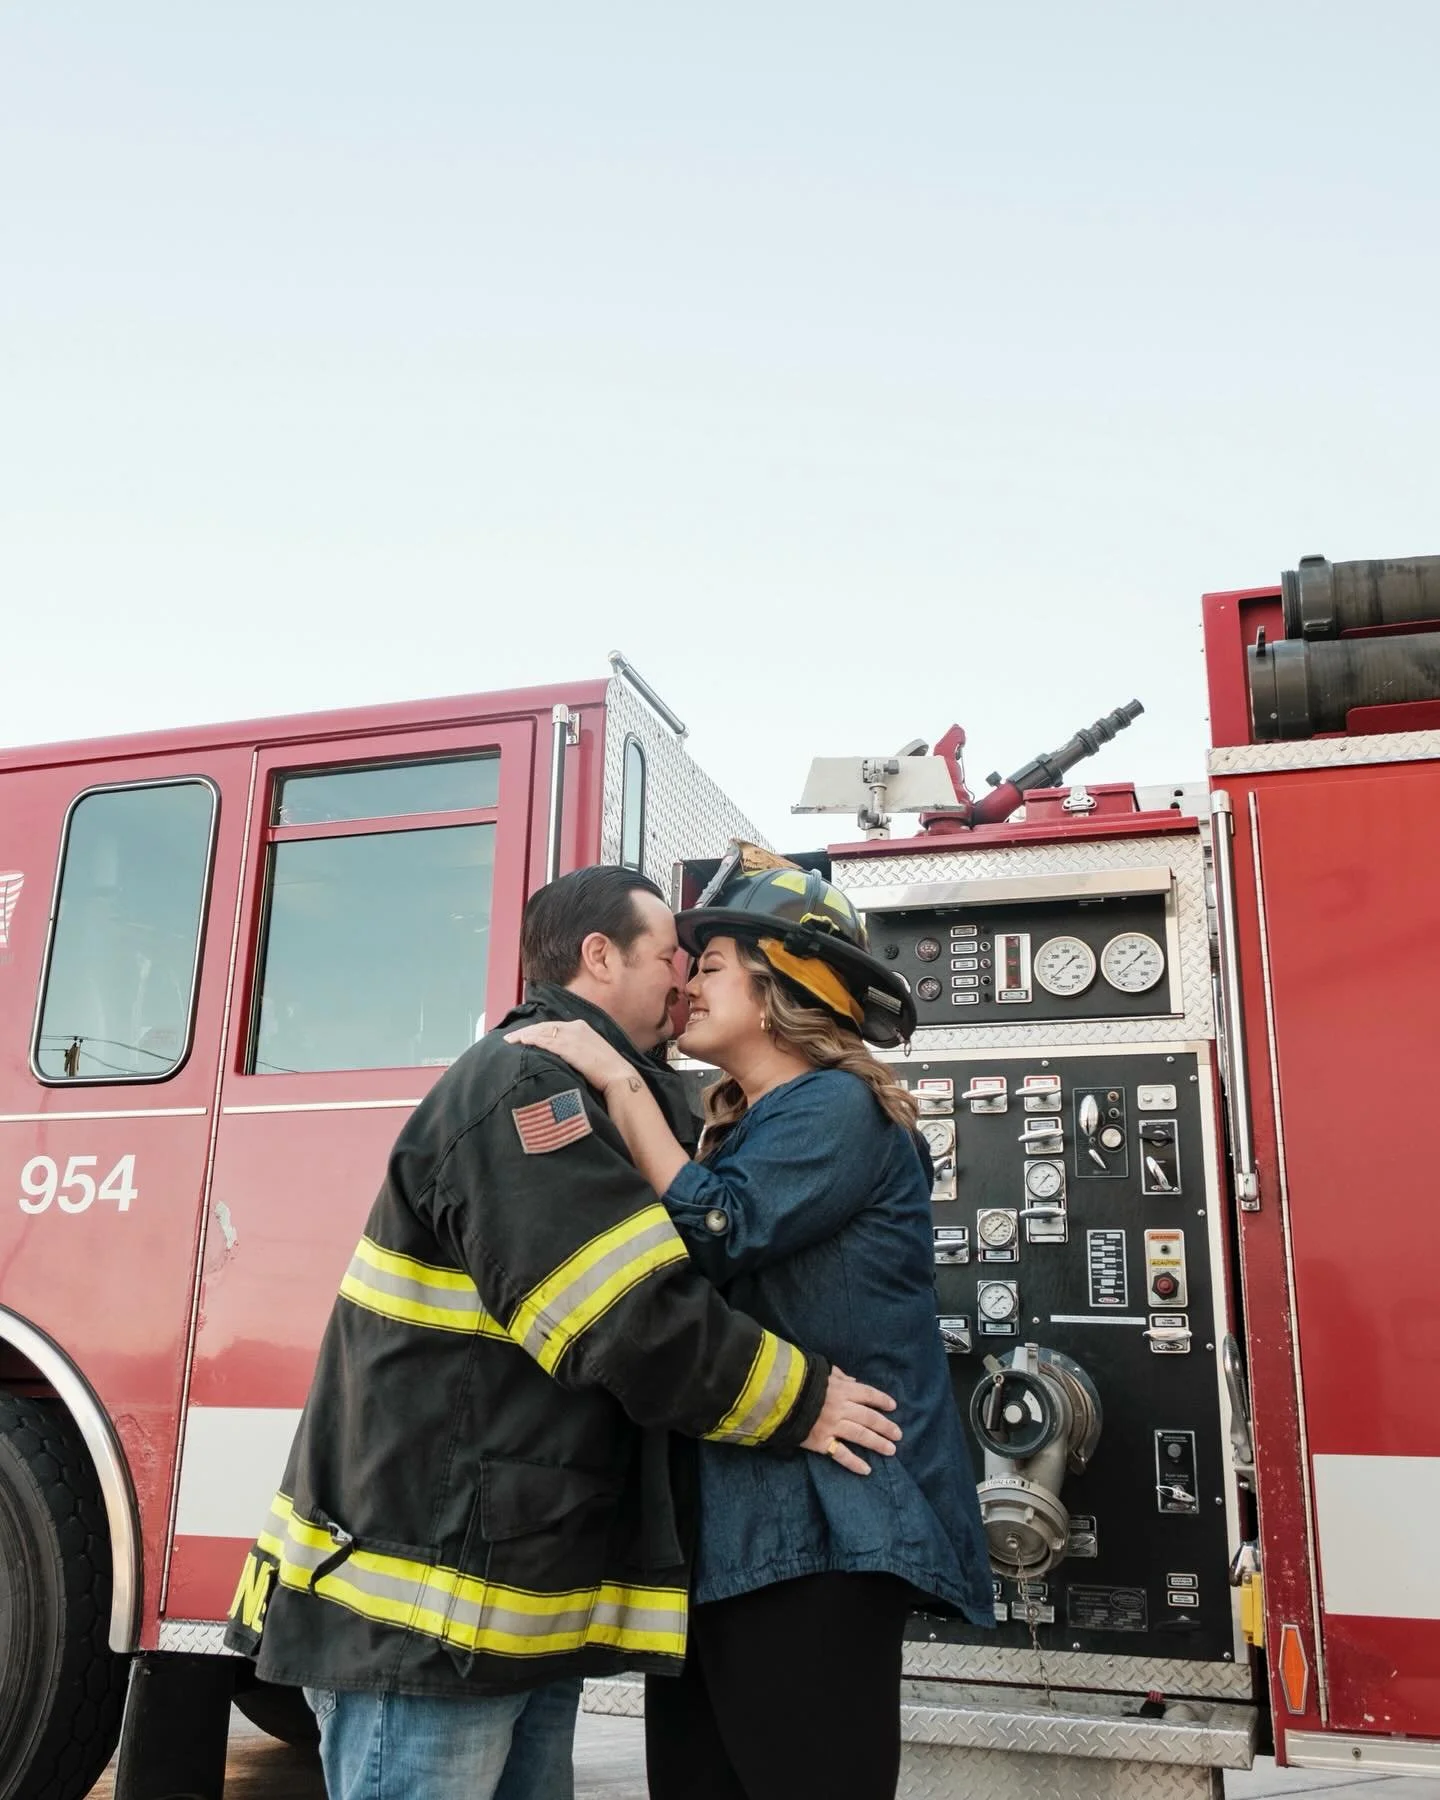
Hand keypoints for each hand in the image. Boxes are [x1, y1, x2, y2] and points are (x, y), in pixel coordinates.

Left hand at [505, 1020, 631, 1091]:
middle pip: (544, 1027)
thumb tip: (560, 1057)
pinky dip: (532, 1040)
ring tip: (510, 1041)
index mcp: (582, 1027)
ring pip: (542, 1032)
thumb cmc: (606, 1071)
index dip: (536, 1030)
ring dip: (524, 1036)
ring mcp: (573, 1036)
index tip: (523, 1035)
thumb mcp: (590, 1054)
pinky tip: (521, 1042)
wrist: (620, 1078)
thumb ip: (576, 1050)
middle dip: (525, 1031)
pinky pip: (546, 1042)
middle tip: (509, 1038)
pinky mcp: (570, 1047)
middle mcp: (576, 1027)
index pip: (553, 1026)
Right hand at [801, 1367, 901, 1475]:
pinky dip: (854, 1463)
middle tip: (898, 1434)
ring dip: (878, 1443)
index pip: (867, 1394)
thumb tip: (853, 1381)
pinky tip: (867, 1470)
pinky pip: (841, 1454)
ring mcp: (833, 1427)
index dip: (881, 1400)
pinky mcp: (822, 1442)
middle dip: (885, 1426)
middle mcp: (841, 1408)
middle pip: (869, 1418)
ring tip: (891, 1450)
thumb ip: (839, 1376)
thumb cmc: (799, 1382)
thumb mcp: (820, 1373)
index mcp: (842, 1390)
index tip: (893, 1407)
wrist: (776, 1398)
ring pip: (861, 1435)